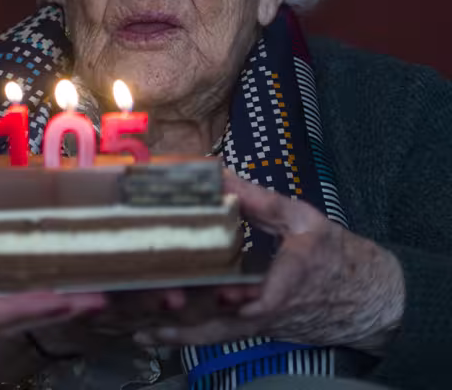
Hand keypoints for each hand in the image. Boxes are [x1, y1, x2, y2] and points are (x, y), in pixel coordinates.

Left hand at [136, 172, 404, 353]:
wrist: (370, 300)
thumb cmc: (335, 255)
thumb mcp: (304, 220)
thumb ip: (260, 200)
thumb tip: (217, 173)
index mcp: (294, 278)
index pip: (273, 297)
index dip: (250, 301)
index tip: (226, 295)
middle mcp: (274, 309)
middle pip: (230, 323)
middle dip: (192, 322)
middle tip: (153, 316)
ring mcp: (263, 324)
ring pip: (221, 335)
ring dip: (181, 335)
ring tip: (141, 333)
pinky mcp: (255, 330)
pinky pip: (219, 336)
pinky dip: (187, 336)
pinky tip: (153, 333)